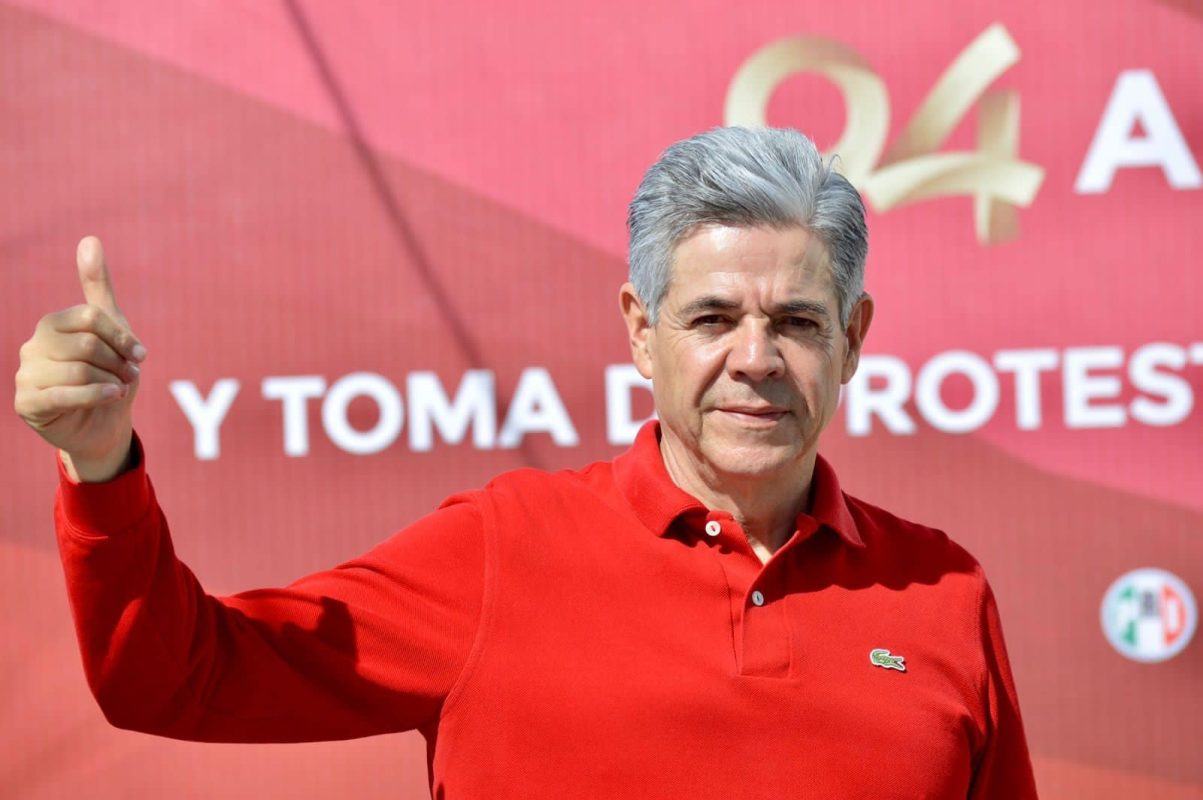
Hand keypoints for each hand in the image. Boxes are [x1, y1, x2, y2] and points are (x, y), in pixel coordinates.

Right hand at [14, 236, 146, 481]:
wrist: (105, 424)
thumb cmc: (109, 374)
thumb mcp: (112, 330)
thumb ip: (98, 287)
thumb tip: (89, 239)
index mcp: (52, 325)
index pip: (90, 318)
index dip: (122, 337)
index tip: (140, 354)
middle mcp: (32, 347)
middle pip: (86, 344)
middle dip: (118, 362)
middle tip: (130, 376)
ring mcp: (26, 375)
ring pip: (79, 370)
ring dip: (111, 382)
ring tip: (119, 389)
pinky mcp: (27, 404)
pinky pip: (66, 394)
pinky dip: (99, 396)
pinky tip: (113, 398)